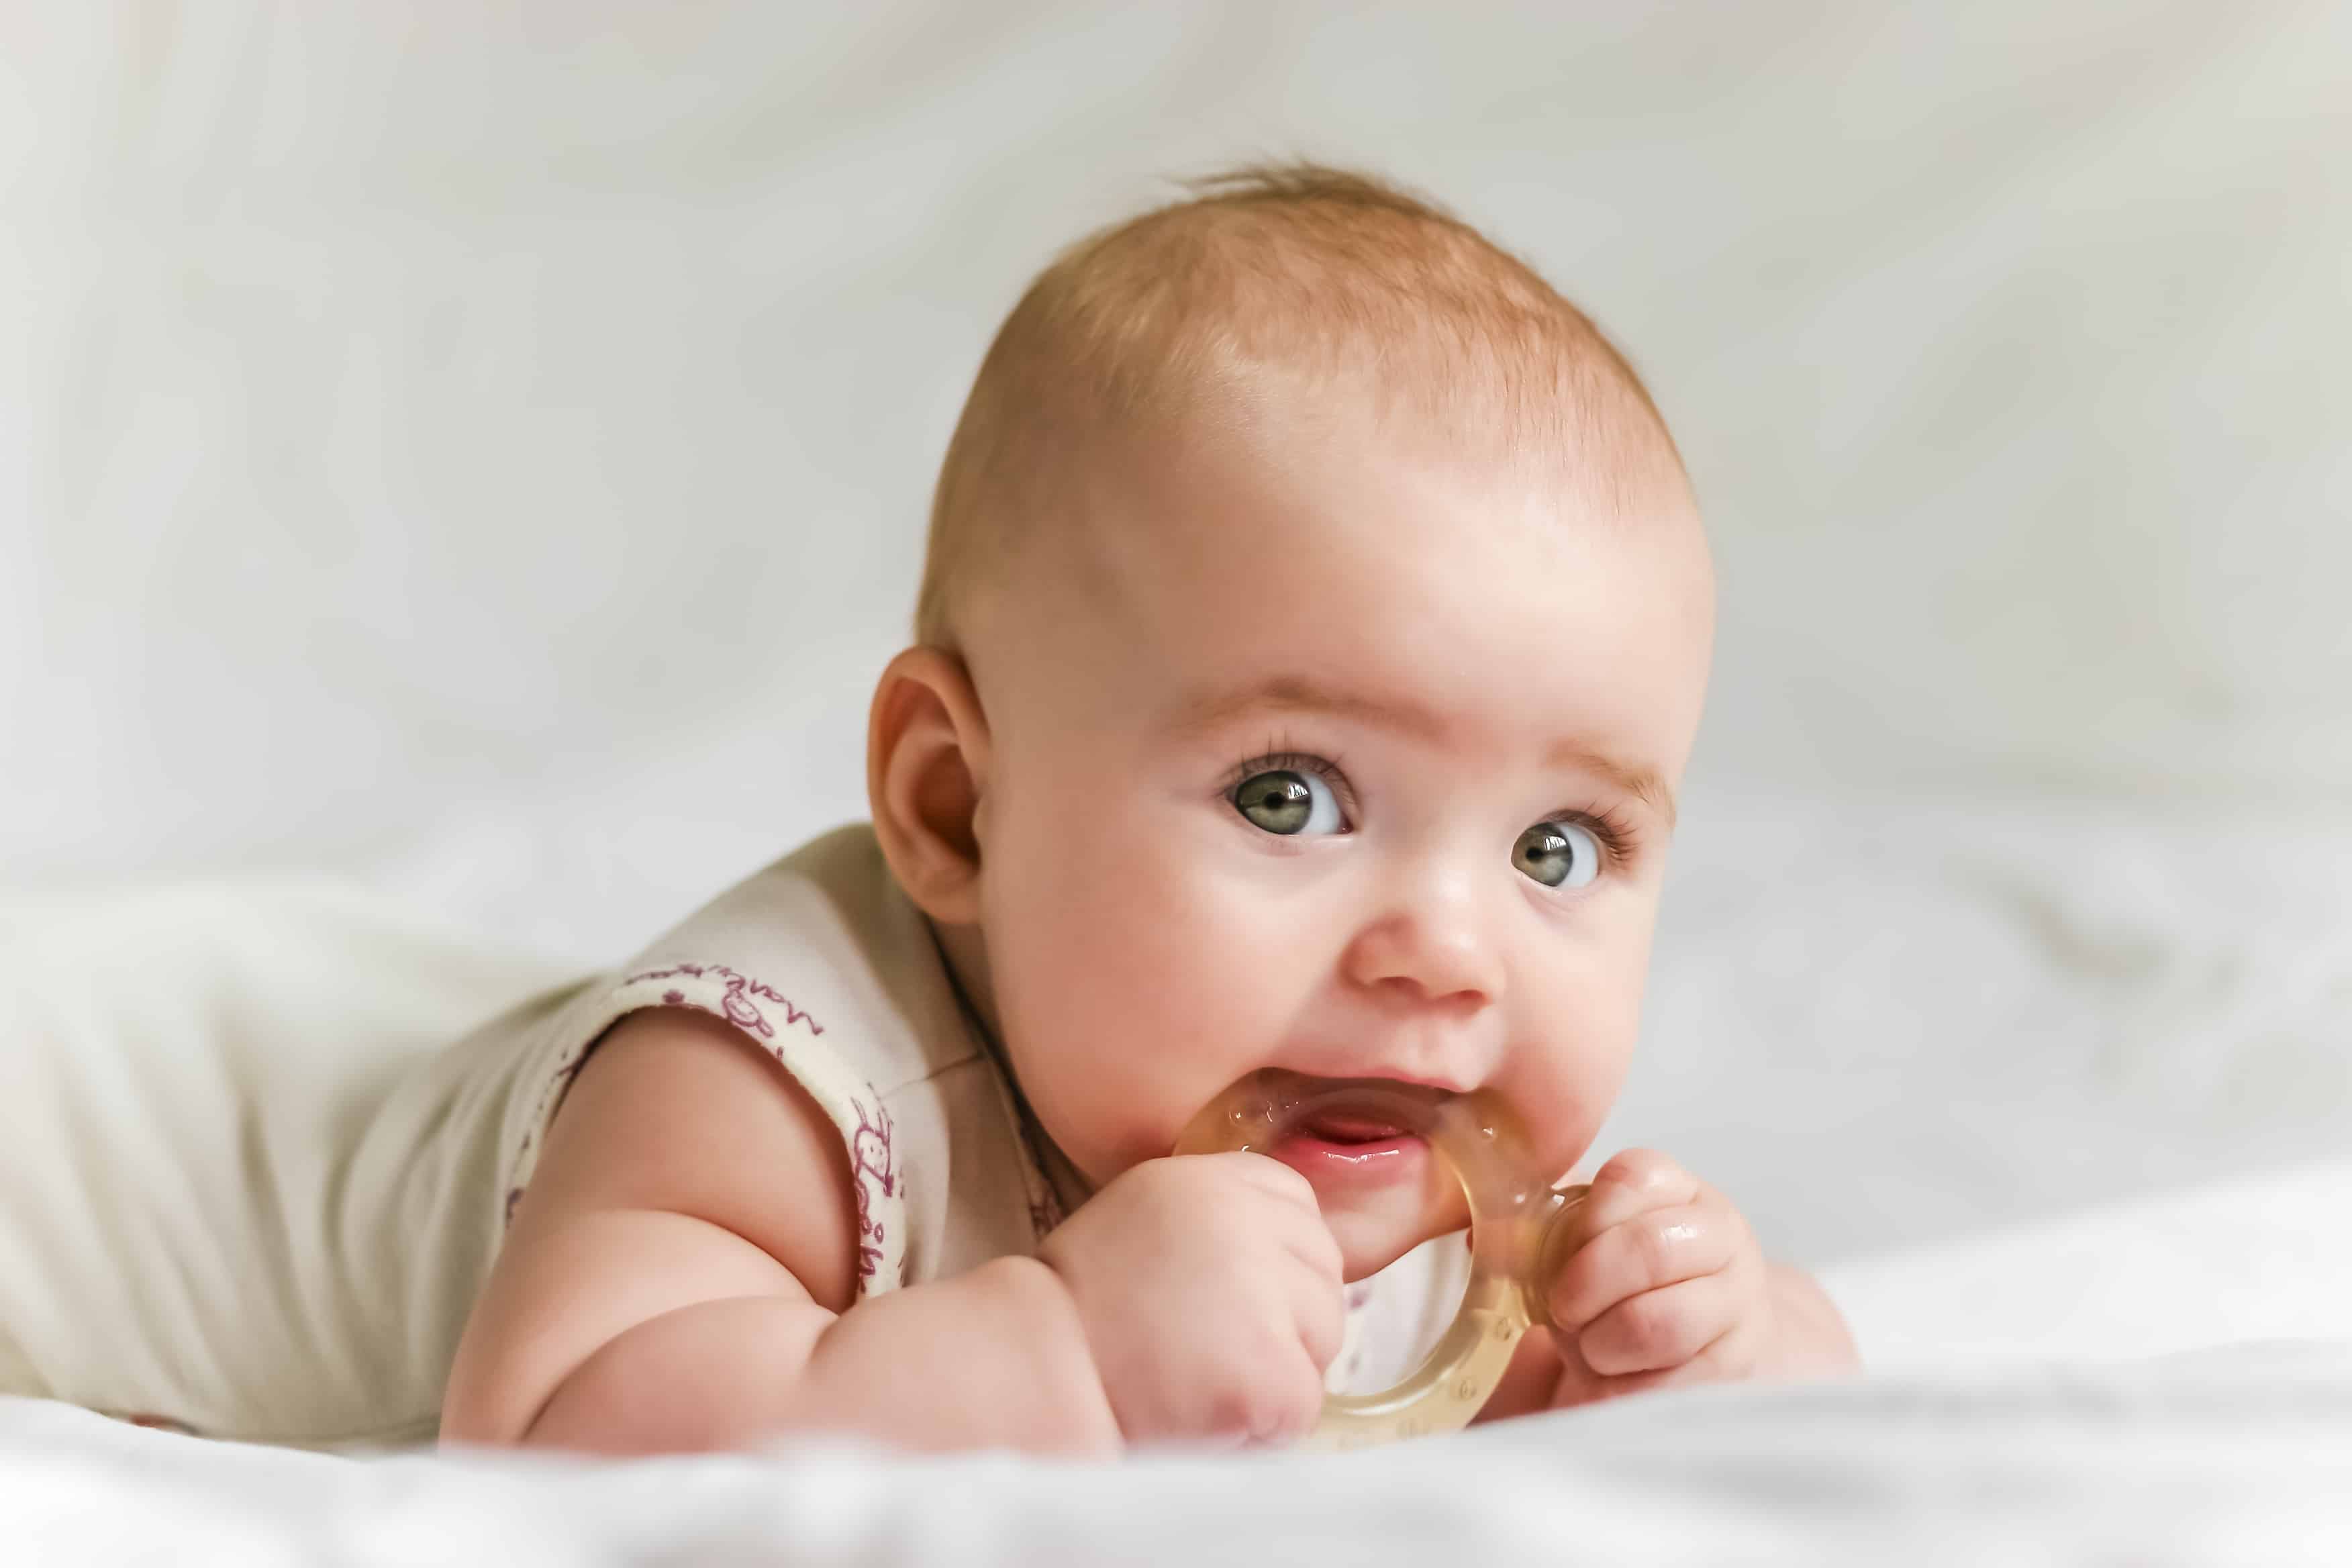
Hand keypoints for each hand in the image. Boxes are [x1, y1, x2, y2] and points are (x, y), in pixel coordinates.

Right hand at [1038, 1152, 1344, 1445]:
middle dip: (1286, 1318)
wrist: (1030, 1378)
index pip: (1299, 1205)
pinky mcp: (1270, 1375)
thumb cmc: (1080, 1311)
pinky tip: (1206, 1417)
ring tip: (1200, 1381)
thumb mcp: (1146, 1219)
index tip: (1229, 1294)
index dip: (1277, 1258)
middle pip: (1323, 1272)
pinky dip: (1265, 1425)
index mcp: (1211, 1181)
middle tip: (1208, 1348)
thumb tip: (1295, 1252)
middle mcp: (1243, 1224)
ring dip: (1278, 1370)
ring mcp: (1261, 1298)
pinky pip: (1303, 1404)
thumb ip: (1219, 1221)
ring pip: (1323, 1339)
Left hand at [1541, 1149, 1777, 1404]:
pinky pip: (1668, 1386)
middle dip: (1587, 1288)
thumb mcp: (1585, 1244)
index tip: (1557, 1255)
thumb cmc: (1625, 1286)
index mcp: (1676, 1190)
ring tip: (1591, 1349)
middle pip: (1649, 1250)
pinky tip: (1611, 1382)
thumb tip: (1477, 1239)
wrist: (1700, 1345)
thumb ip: (1538, 1226)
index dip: (1583, 1224)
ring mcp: (1737, 1303)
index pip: (1629, 1180)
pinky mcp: (1735, 1371)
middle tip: (1563, 1311)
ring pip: (1660, 1323)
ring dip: (1604, 1344)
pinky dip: (1622, 1390)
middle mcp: (1720, 1237)